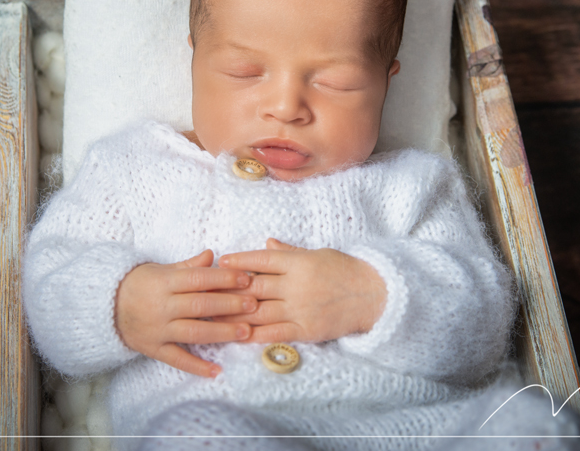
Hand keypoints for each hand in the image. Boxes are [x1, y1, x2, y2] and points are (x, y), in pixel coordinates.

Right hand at [115, 249, 256, 377]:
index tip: (246, 280)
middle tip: (254, 305)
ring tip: (246, 332)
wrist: (106, 306)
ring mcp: (158, 329)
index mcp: (165, 282)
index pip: (198, 280)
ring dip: (221, 333)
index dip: (224, 279)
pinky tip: (216, 371)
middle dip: (229, 305)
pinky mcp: (154, 348)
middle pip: (200, 306)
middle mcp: (162, 306)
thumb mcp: (162, 270)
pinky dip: (196, 366)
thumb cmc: (140, 284)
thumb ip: (188, 266)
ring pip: (193, 332)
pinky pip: (177, 359)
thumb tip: (213, 255)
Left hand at [213, 238, 386, 343]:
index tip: (220, 262)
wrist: (374, 295)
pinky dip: (255, 335)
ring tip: (213, 315)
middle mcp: (296, 285)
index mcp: (298, 262)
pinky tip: (238, 335)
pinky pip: (275, 333)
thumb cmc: (345, 270)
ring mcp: (300, 309)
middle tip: (206, 291)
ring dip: (234, 314)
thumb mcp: (317, 254)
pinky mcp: (306, 330)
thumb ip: (289, 252)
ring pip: (259, 312)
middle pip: (254, 287)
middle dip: (228, 289)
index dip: (238, 261)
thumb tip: (266, 243)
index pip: (261, 260)